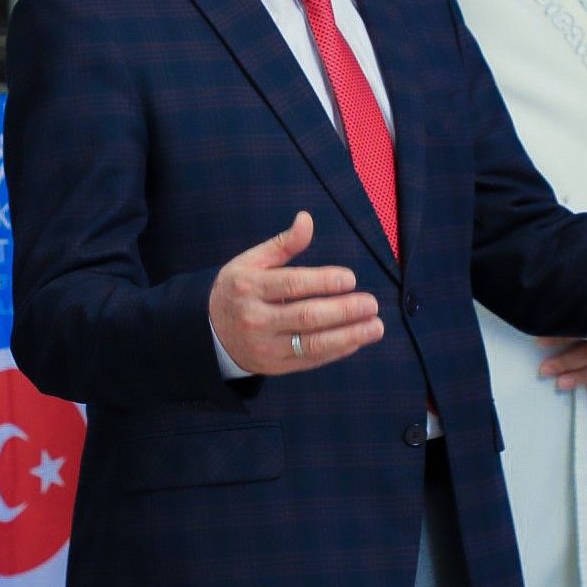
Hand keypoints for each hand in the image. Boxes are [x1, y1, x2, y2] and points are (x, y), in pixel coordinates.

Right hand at [208, 212, 382, 375]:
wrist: (211, 333)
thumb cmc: (239, 290)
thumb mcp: (252, 262)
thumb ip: (283, 244)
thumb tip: (306, 220)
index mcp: (249, 287)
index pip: (292, 284)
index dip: (324, 281)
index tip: (351, 279)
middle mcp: (255, 319)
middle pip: (306, 316)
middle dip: (344, 311)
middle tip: (372, 303)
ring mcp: (265, 347)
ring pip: (313, 344)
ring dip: (349, 336)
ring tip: (375, 326)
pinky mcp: (275, 366)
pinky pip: (311, 360)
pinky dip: (338, 351)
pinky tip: (357, 340)